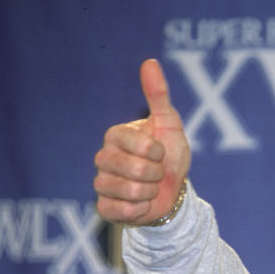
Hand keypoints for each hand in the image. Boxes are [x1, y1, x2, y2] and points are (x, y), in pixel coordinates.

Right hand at [94, 59, 191, 224]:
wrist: (172, 191)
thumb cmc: (169, 155)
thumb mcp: (169, 124)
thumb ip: (158, 95)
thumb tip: (150, 62)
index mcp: (115, 135)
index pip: (140, 145)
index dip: (157, 152)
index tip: (159, 152)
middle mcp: (103, 158)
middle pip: (134, 170)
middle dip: (155, 174)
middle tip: (156, 172)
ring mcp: (101, 183)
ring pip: (129, 191)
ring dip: (149, 192)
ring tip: (149, 187)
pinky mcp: (104, 207)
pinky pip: (120, 211)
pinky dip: (139, 210)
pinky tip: (141, 204)